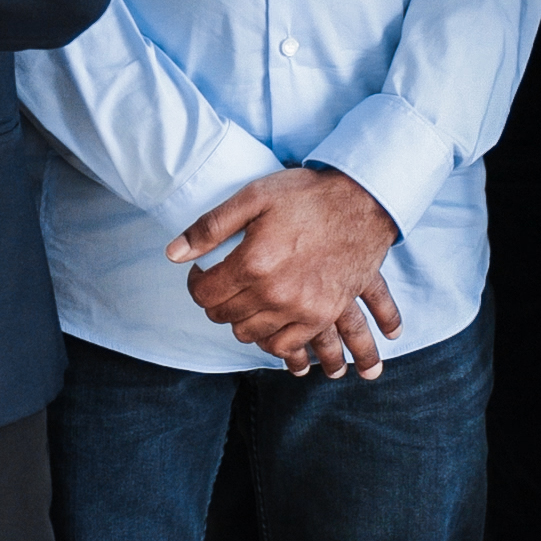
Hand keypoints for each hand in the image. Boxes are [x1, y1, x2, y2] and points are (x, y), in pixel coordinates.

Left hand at [171, 168, 402, 379]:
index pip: (204, 294)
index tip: (203, 273)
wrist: (366, 202)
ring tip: (248, 299)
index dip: (196, 284)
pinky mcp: (323, 315)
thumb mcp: (255, 196)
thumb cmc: (309, 195)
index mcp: (254, 262)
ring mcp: (301, 308)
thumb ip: (210, 226)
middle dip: (217, 301)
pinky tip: (270, 319)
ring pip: (250, 335)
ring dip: (242, 320)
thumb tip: (174, 254)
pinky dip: (271, 338)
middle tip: (226, 283)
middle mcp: (275, 293)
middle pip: (225, 317)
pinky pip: (284, 345)